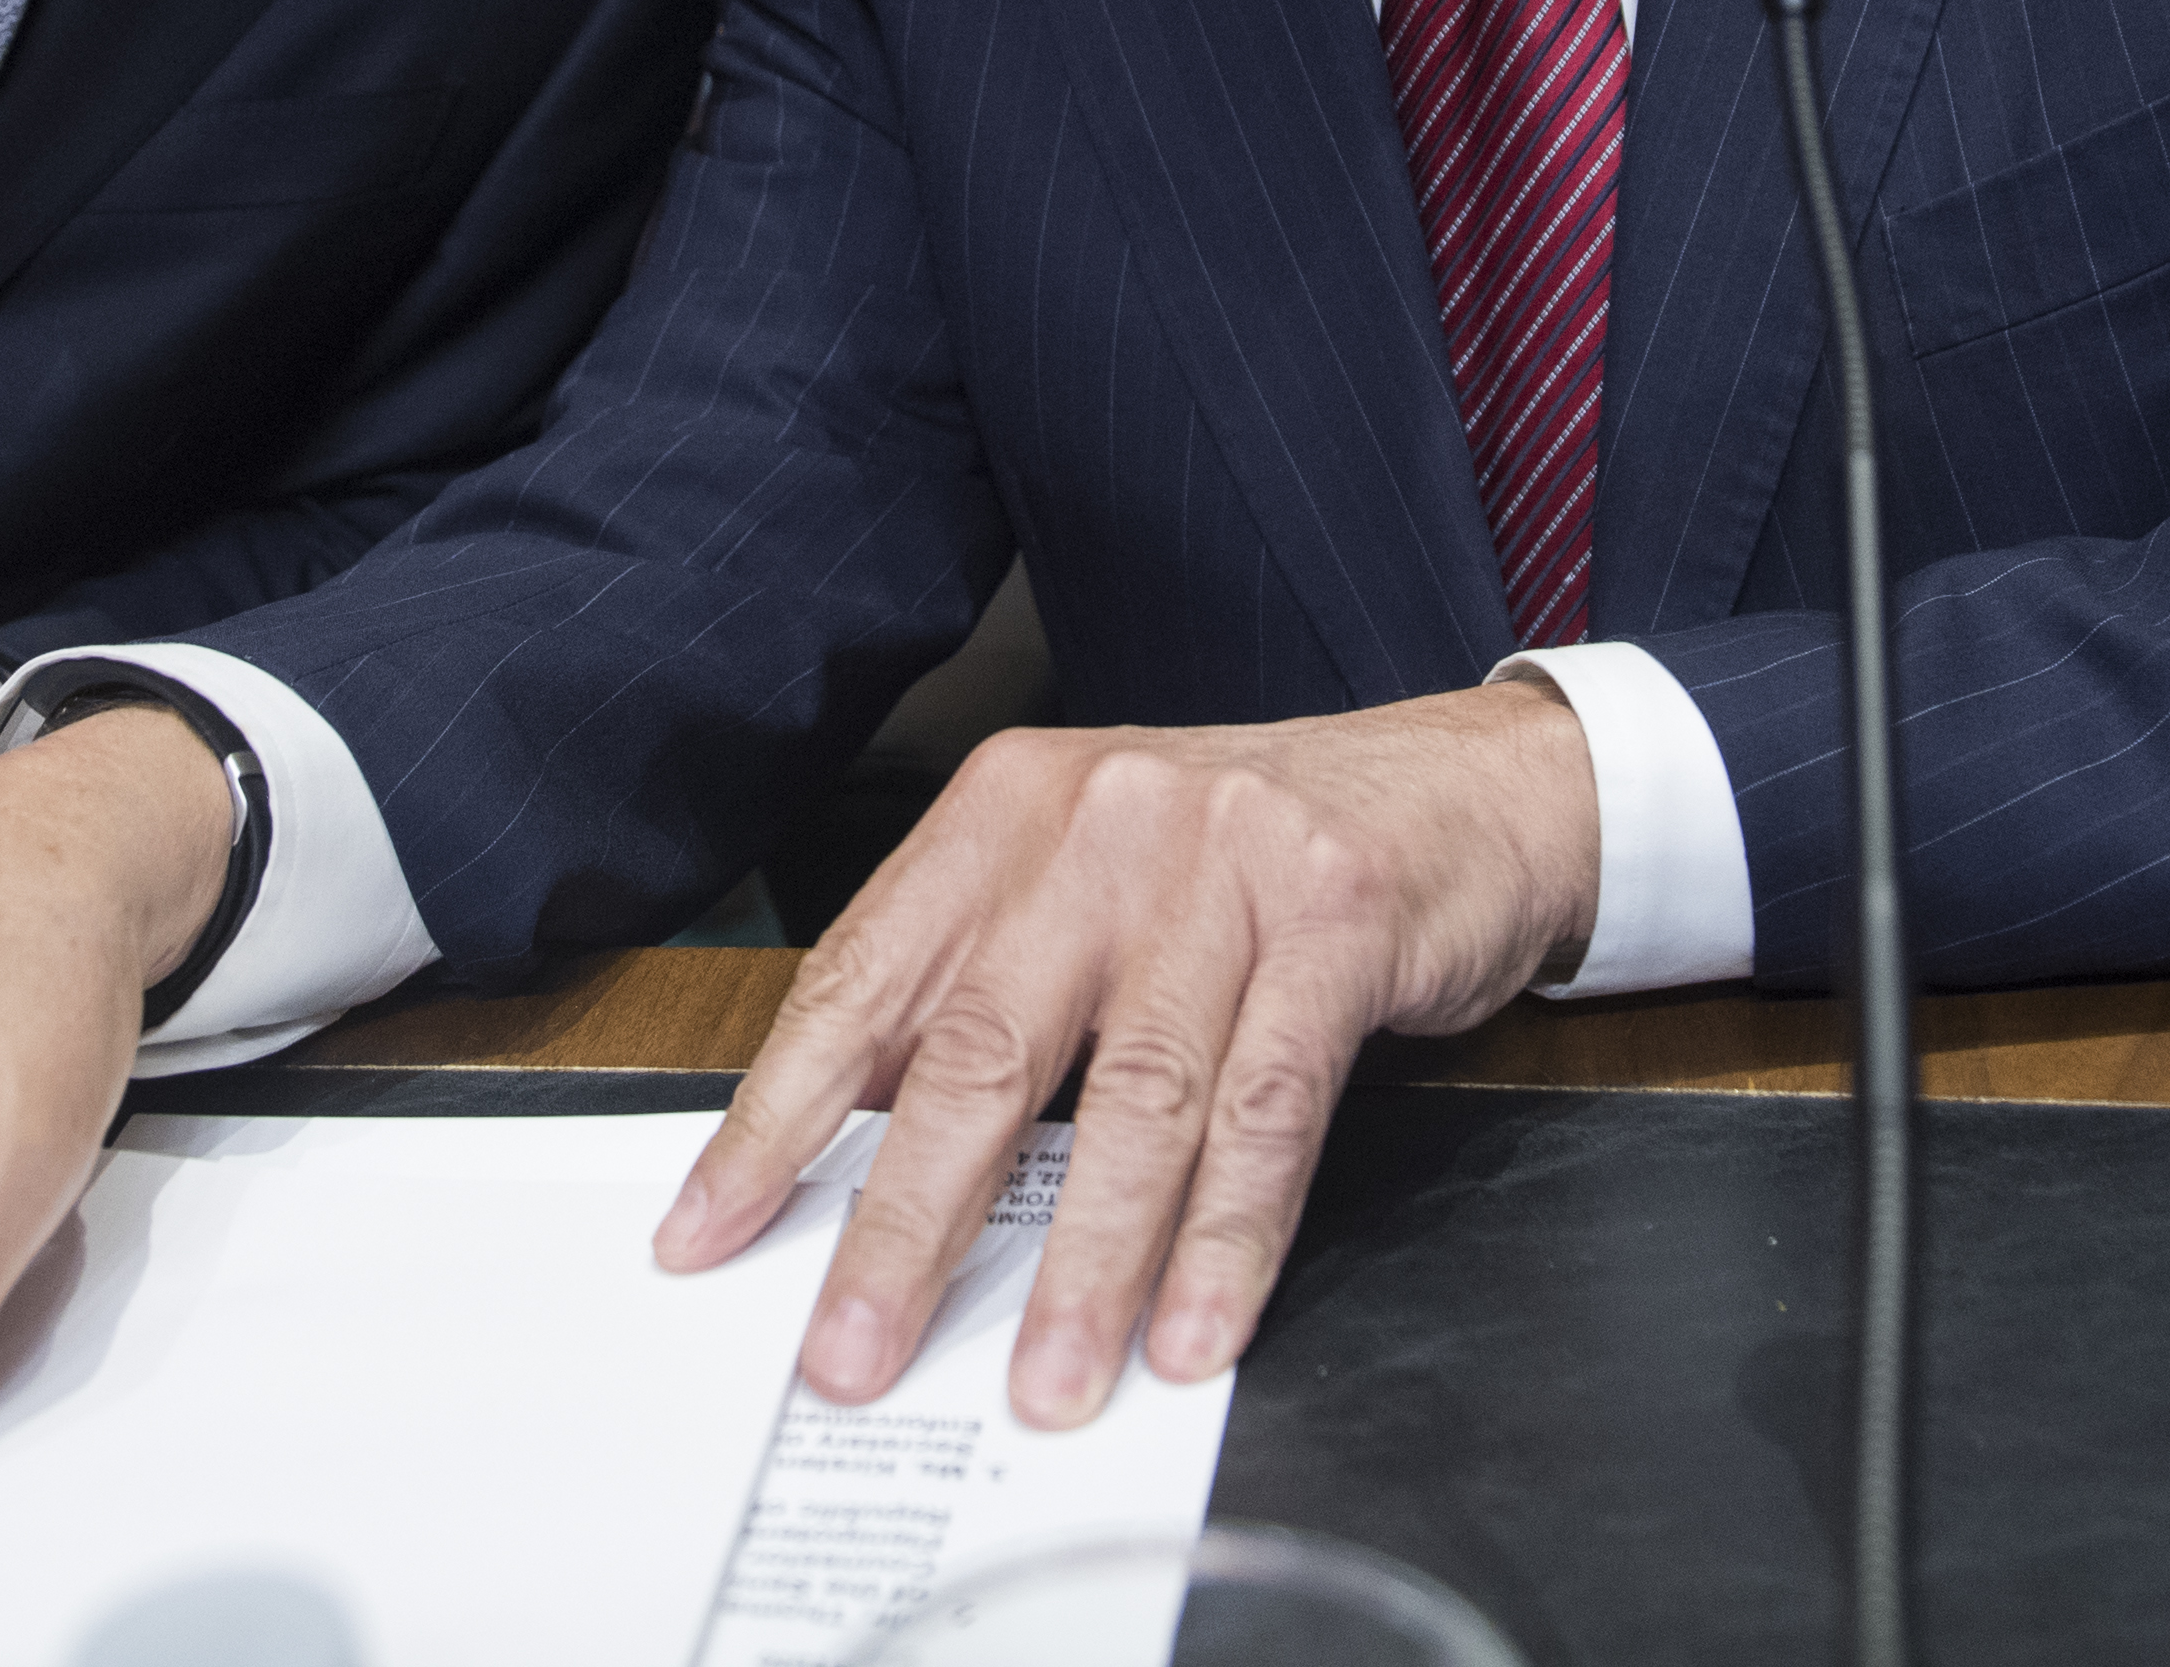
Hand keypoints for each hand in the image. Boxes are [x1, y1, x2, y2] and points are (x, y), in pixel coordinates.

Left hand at [650, 682, 1599, 1428]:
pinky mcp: (1337, 920)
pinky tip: (1190, 1332)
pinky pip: (1267, 1112)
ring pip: (1131, 1100)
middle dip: (906, 1227)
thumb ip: (984, 988)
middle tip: (852, 1352)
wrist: (1460, 786)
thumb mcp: (1090, 880)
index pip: (861, 980)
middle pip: (979, 1052)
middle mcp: (1102, 824)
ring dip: (1082, 1268)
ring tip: (1042, 1382)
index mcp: (1006, 812)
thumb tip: (852, 1158)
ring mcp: (1224, 866)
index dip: (775, 1118)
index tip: (709, 1233)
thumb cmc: (1248, 857)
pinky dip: (1224, 1241)